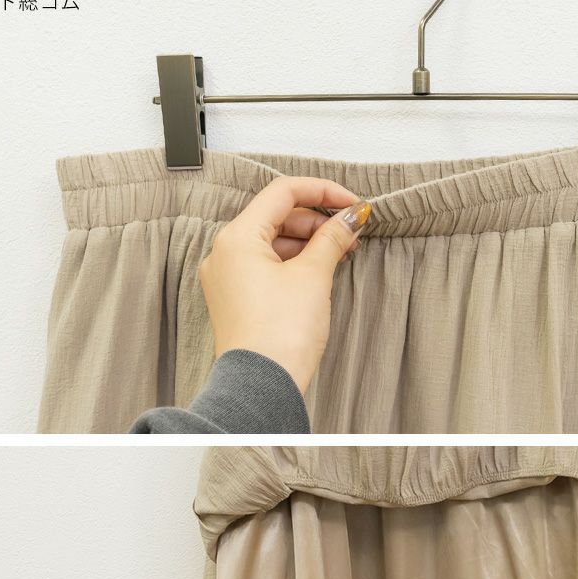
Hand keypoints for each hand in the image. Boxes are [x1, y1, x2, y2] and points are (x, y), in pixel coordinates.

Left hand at [198, 175, 371, 394]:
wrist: (262, 386)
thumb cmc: (278, 336)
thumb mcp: (314, 276)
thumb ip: (332, 239)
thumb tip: (349, 218)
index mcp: (237, 238)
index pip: (282, 193)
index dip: (322, 192)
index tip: (352, 204)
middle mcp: (225, 254)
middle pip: (277, 217)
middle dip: (317, 222)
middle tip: (352, 233)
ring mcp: (228, 279)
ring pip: (272, 244)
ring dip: (308, 244)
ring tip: (341, 255)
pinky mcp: (236, 301)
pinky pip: (266, 268)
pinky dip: (294, 264)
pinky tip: (319, 273)